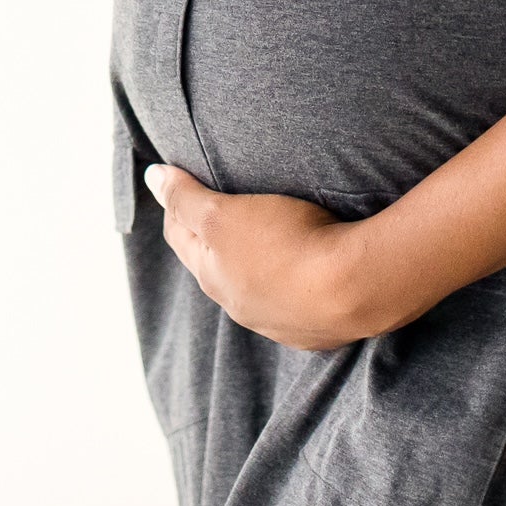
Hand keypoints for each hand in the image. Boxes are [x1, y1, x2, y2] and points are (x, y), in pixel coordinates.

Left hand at [144, 164, 374, 349]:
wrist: (354, 289)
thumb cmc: (284, 244)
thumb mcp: (224, 213)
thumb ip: (185, 198)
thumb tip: (151, 177)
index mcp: (212, 277)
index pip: (180, 235)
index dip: (177, 204)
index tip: (182, 179)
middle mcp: (239, 305)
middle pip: (214, 264)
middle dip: (210, 235)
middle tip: (217, 203)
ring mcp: (278, 321)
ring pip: (253, 286)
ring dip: (252, 262)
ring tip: (264, 234)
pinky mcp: (314, 328)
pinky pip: (291, 301)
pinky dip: (288, 281)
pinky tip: (302, 269)